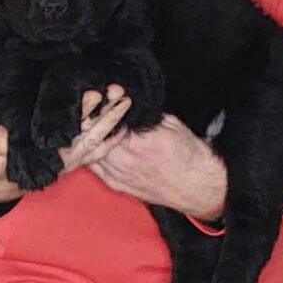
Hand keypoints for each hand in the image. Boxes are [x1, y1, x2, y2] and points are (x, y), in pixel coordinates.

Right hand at [0, 85, 131, 202]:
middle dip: (106, 112)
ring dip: (112, 120)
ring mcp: (69, 159)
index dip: (81, 112)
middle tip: (118, 91)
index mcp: (43, 151)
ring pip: (97, 138)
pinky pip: (97, 150)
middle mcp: (61, 157)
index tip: (94, 95)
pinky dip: (111, 138)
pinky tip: (123, 124)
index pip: (66, 130)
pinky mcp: (72, 158)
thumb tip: (7, 134)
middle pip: (89, 132)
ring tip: (125, 99)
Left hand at [86, 113, 227, 220]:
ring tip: (87, 122)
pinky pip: (91, 165)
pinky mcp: (115, 184)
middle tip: (88, 105)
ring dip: (86, 135)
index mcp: (140, 142)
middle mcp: (125, 160)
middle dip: (88, 118)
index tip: (100, 96)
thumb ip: (143, 113)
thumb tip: (125, 102)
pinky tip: (91, 142)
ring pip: (87, 151)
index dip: (101, 106)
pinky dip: (89, 151)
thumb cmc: (188, 155)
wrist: (197, 186)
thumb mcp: (170, 123)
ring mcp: (118, 174)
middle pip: (92, 135)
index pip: (107, 119)